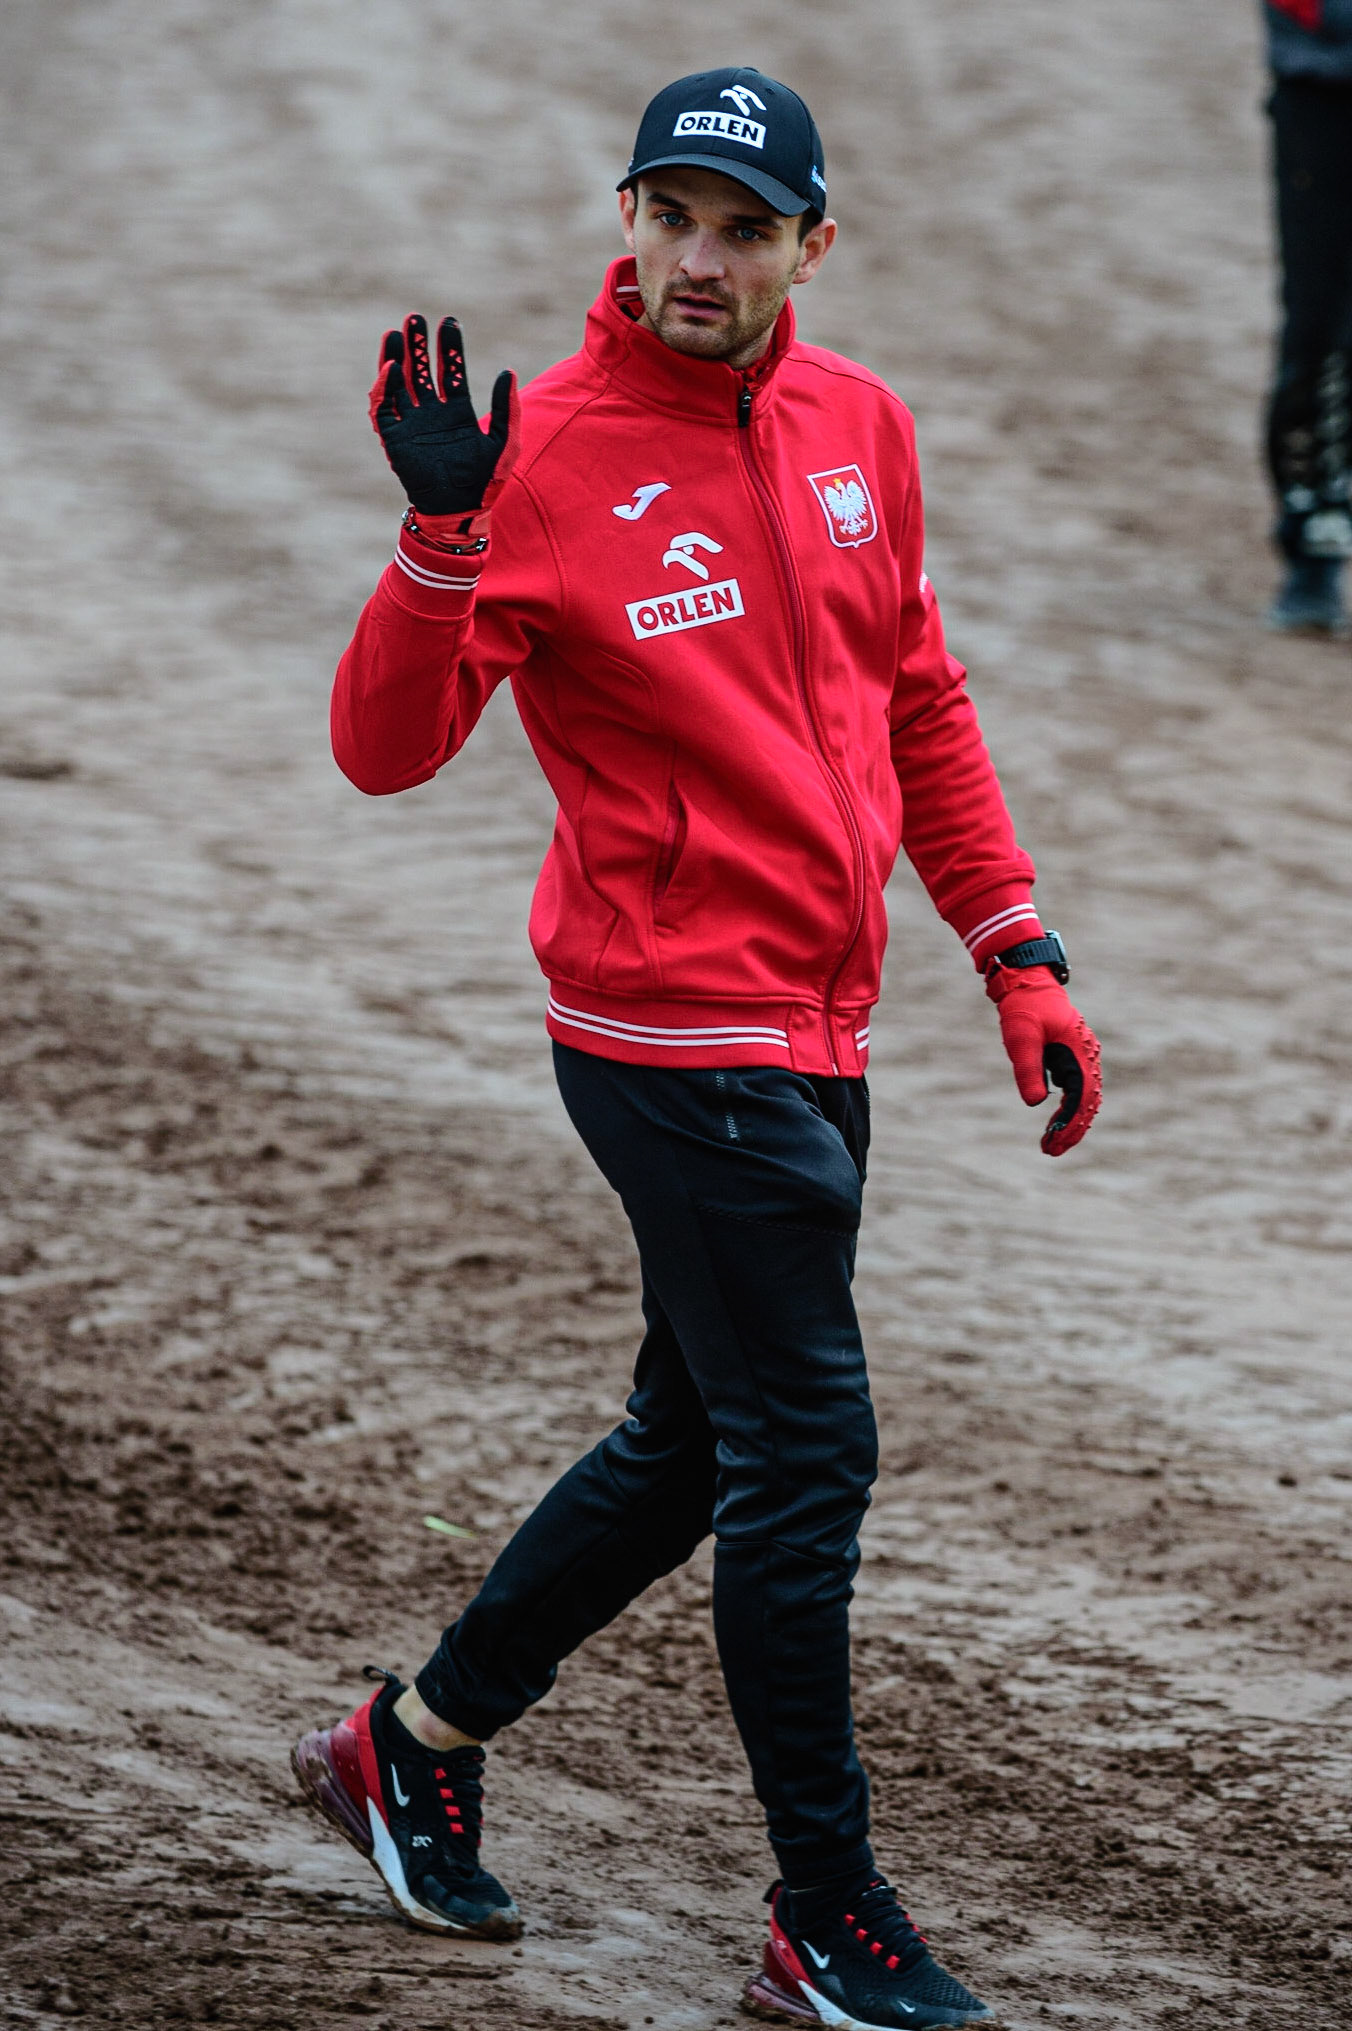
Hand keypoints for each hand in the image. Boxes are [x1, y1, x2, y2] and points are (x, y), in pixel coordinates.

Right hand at [368, 313, 519, 514]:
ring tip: (398, 332)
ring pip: (399, 384)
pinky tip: (391, 367)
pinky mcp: (395, 439)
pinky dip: (384, 387)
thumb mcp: (505, 444)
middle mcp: (432, 416)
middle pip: (421, 371)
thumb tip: (508, 372)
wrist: (459, 513)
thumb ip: (507, 409)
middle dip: (419, 345)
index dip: (450, 348)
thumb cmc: (485, 483)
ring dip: (397, 357)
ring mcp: (412, 426)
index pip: (451, 372)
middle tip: (416, 317)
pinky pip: (383, 409)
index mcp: (457, 414)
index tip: (450, 321)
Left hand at [987, 965, 1101, 1155]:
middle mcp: (1087, 1056)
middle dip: (1072, 1130)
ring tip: (1052, 1144)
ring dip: (1072, 1122)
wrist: (1028, 980)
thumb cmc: (1024, 1006)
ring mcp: (1083, 1055)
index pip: (1081, 1098)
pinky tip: (1055, 1122)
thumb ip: (1028, 1068)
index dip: (1070, 1124)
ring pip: (1085, 1097)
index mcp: (1079, 1052)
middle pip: (1088, 1103)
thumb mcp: (1021, 1038)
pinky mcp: (1073, 1056)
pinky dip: (1069, 1108)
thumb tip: (1035, 1103)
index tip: (1053, 1144)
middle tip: (1051, 1152)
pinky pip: (1077, 1088)